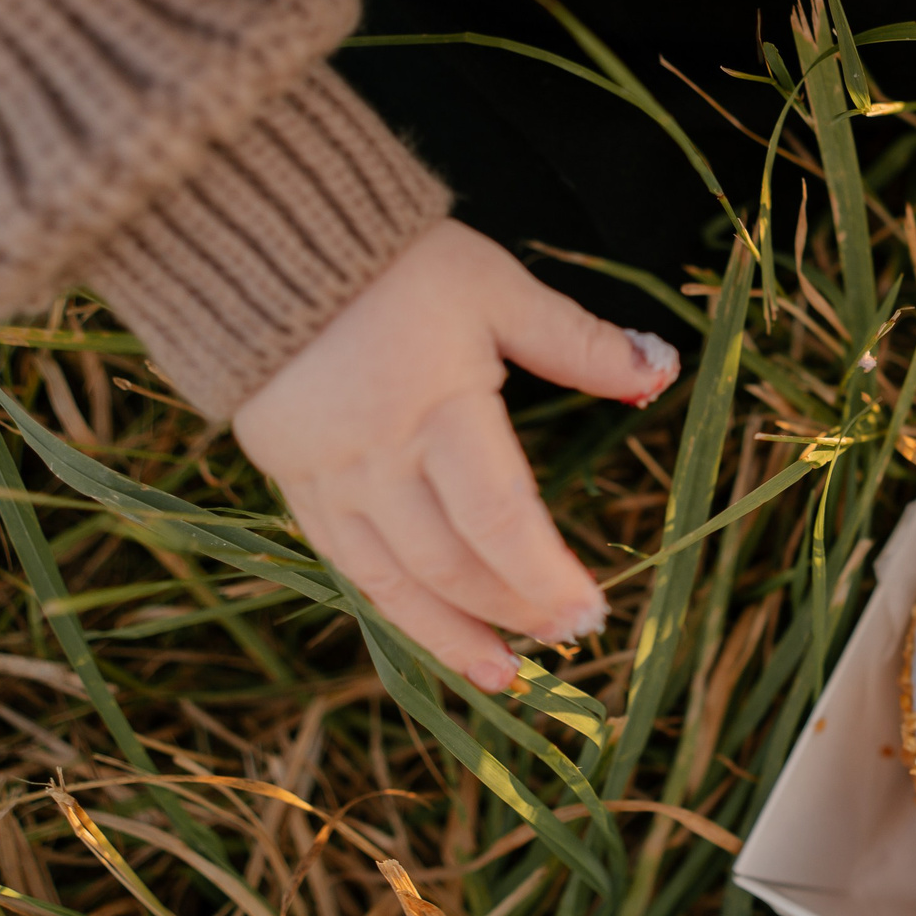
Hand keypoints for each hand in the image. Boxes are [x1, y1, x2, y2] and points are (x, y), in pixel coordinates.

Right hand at [233, 222, 679, 689]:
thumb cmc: (395, 264)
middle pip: (449, 562)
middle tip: (567, 638)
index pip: (500, 519)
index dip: (545, 577)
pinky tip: (429, 630)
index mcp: (438, 408)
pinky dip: (390, 606)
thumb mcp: (497, 288)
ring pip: (389, 580)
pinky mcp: (292, 481)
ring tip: (501, 675)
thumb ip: (577, 344)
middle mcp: (378, 456)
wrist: (256, 240)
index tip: (591, 612)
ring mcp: (328, 476)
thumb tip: (660, 370)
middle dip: (512, 609)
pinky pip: (344, 562)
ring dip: (448, 634)